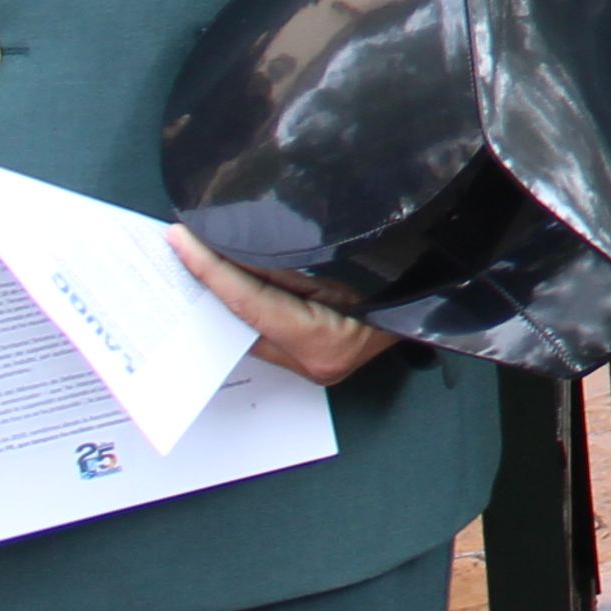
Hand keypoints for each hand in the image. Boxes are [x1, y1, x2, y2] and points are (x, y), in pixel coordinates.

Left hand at [167, 230, 401, 387]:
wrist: (430, 311)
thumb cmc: (400, 289)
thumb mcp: (343, 269)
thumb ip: (287, 268)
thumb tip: (237, 254)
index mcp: (321, 342)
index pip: (249, 302)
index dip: (210, 270)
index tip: (180, 243)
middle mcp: (308, 363)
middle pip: (241, 320)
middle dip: (209, 285)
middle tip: (180, 248)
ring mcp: (305, 367)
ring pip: (248, 328)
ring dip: (225, 296)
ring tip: (197, 258)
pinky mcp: (303, 360)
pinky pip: (262, 332)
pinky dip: (245, 307)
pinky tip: (227, 283)